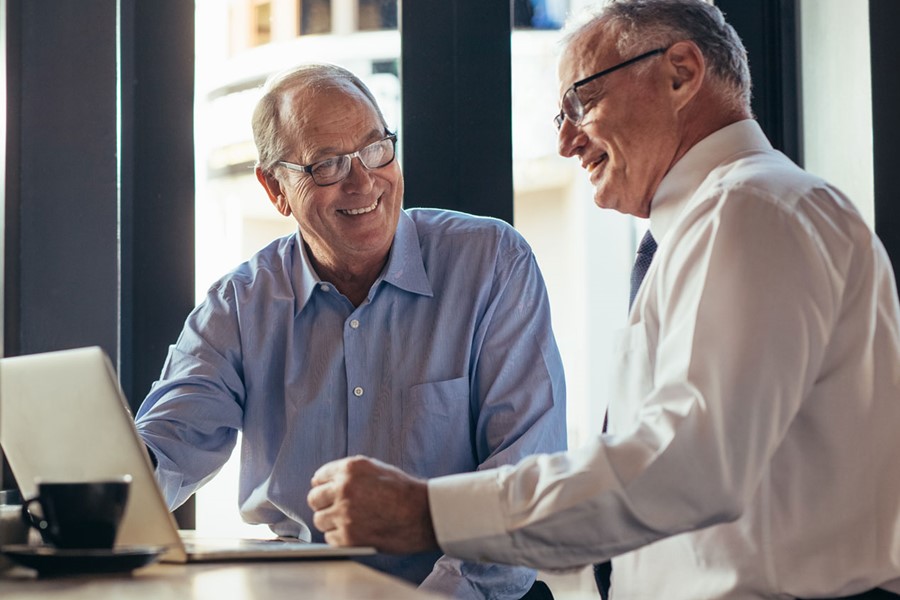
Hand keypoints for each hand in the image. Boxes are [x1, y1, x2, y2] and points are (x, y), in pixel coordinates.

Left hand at [307, 456, 438, 553]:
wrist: (424, 514)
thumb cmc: (404, 492)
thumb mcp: (376, 468)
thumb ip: (349, 473)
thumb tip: (321, 480)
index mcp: (350, 469)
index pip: (319, 476)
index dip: (325, 486)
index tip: (329, 493)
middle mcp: (344, 489)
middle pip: (314, 499)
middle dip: (324, 504)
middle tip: (338, 509)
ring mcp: (344, 514)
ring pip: (319, 520)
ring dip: (331, 522)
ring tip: (350, 521)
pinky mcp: (348, 537)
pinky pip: (329, 538)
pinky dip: (340, 537)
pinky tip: (356, 532)